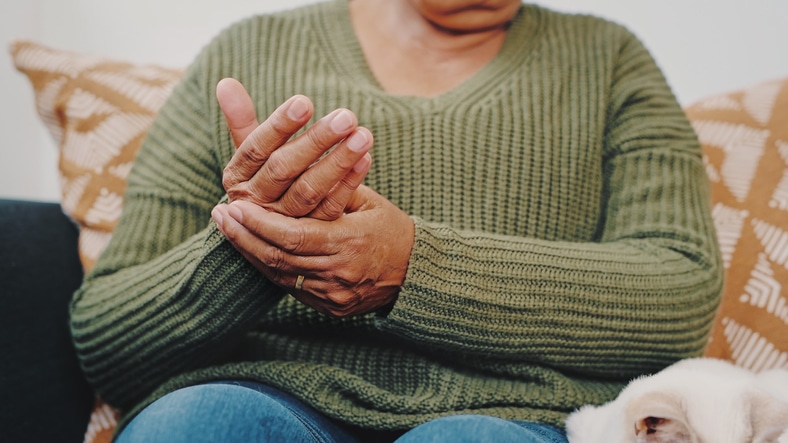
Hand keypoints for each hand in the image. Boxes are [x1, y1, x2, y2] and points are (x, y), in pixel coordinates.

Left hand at [211, 186, 414, 316]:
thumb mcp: (367, 201)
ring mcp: (332, 294)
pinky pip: (290, 287)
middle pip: (277, 258)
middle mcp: (337, 273)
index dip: (258, 223)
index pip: (291, 235)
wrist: (417, 273)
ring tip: (228, 230)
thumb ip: (332, 187)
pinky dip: (268, 267)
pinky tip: (252, 249)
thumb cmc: (392, 228)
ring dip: (250, 251)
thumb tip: (297, 159)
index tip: (233, 205)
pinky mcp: (329, 306)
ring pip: (278, 275)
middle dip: (244, 236)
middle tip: (219, 216)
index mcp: (348, 242)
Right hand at [216, 78, 372, 219]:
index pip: (256, 148)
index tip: (304, 101)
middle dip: (316, 141)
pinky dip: (350, 183)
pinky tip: (366, 159)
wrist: (276, 231)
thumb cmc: (265, 176)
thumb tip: (225, 81)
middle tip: (346, 116)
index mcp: (238, 178)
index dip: (279, 125)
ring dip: (339, 161)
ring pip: (310, 190)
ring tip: (363, 134)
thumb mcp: (252, 152)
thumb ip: (240, 118)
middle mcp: (256, 203)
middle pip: (284, 169)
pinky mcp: (311, 235)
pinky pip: (331, 208)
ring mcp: (284, 222)